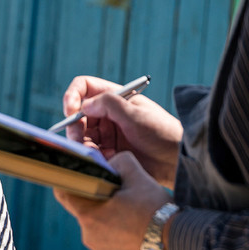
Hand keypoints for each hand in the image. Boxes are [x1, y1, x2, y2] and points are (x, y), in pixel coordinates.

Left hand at [54, 152, 171, 249]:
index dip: (72, 181)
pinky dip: (117, 233)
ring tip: (132, 212)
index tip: (82, 175)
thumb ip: (119, 162)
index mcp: (89, 214)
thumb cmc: (154, 209)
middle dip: (98, 198)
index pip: (64, 193)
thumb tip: (110, 163)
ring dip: (109, 216)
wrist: (175, 242)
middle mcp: (88, 235)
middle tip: (120, 192)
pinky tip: (135, 227)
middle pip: (85, 209)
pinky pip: (108, 240)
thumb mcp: (138, 176)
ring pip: (98, 225)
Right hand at [61, 76, 183, 187]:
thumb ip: (109, 104)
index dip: (73, 96)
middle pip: (78, 115)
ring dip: (83, 144)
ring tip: (96, 154)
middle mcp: (109, 114)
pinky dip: (93, 156)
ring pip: (82, 136)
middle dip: (75, 127)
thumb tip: (84, 105)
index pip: (85, 88)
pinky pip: (91, 152)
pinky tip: (107, 161)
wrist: (177, 160)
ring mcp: (108, 133)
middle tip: (78, 141)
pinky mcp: (110, 152)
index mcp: (115, 98)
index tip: (71, 111)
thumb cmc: (162, 132)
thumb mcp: (135, 115)